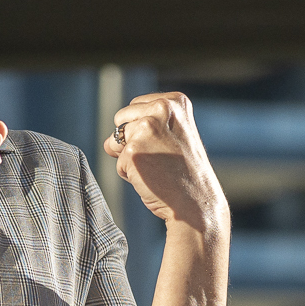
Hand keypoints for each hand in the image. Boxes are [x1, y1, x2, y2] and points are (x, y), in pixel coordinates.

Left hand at [104, 91, 226, 233]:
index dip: (143, 129)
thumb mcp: (176, 135)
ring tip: (156, 167)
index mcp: (175, 101)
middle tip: (159, 157)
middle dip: (131, 139)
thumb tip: (108, 143)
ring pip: (116, 141)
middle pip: (121, 118)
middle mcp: (160, 109)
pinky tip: (152, 178)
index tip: (166, 143)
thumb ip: (146, 125)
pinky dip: (129, 174)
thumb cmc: (186, 174)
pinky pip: (118, 162)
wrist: (196, 204)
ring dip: (129, 157)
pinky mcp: (132, 152)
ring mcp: (145, 130)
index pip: (136, 105)